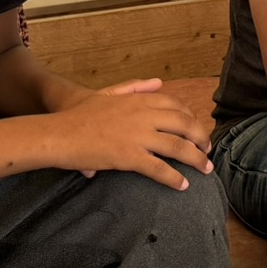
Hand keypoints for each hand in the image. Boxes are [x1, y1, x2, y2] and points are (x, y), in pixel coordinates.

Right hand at [47, 78, 213, 188]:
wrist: (58, 133)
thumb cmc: (78, 114)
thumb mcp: (107, 93)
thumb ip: (133, 87)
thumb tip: (157, 82)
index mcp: (139, 100)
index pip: (176, 106)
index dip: (191, 119)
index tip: (197, 130)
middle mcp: (143, 115)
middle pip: (185, 125)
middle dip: (201, 138)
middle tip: (208, 150)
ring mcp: (137, 136)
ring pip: (178, 147)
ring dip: (197, 159)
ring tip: (206, 169)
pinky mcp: (129, 156)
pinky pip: (160, 169)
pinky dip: (174, 177)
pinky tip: (183, 185)